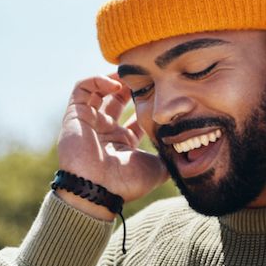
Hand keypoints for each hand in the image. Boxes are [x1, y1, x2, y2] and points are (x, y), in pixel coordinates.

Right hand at [56, 74, 167, 219]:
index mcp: (125, 143)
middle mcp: (107, 131)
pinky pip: (81, 88)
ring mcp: (90, 122)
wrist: (98, 190)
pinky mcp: (75, 115)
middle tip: (145, 78)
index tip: (160, 93)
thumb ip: (172, 156)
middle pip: (117, 100)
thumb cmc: (127, 182)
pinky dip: (97, 80)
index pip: (136, 116)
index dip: (148, 103)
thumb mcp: (159, 168)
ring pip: (98, 90)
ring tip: (129, 76)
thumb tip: (190, 149)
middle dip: (131, 88)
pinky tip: (114, 84)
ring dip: (114, 80)